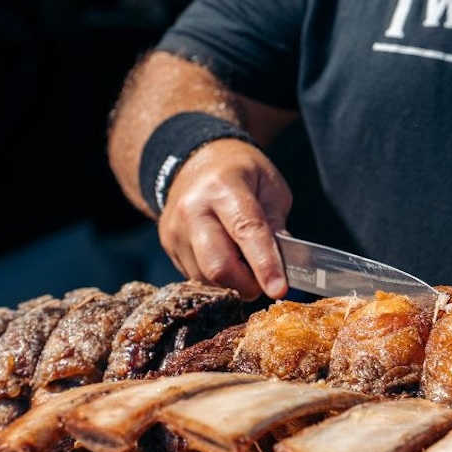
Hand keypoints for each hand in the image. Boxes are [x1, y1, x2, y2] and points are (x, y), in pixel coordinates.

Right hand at [156, 138, 292, 300]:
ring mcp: (175, 230)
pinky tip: (227, 259)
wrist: (194, 162)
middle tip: (265, 282)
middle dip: (247, 285)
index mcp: (223, 187)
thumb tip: (283, 264)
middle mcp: (192, 209)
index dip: (265, 264)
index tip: (279, 290)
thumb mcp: (270, 185)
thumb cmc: (240, 172)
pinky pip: (196, 277)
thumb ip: (276, 223)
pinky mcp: (169, 246)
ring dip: (234, 283)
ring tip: (246, 263)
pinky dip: (218, 279)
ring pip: (207, 278)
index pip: (246, 231)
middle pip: (218, 266)